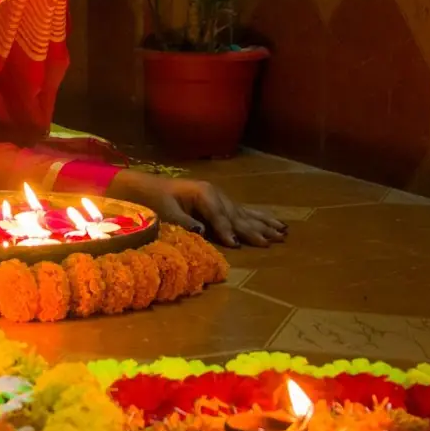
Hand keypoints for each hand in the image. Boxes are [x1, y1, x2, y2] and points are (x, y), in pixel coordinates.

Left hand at [106, 171, 286, 247]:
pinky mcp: (221, 203)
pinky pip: (243, 212)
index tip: (236, 244)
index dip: (227, 230)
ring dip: (264, 224)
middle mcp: (216, 194)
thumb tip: (204, 232)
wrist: (147, 187)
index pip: (218, 216)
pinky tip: (273, 223)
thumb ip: (184, 222)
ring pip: (245, 214)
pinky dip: (259, 219)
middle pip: (237, 215)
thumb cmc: (154, 199)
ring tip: (282, 233)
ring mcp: (220, 198)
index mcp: (203, 194)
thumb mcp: (165, 211)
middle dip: (254, 229)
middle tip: (272, 241)